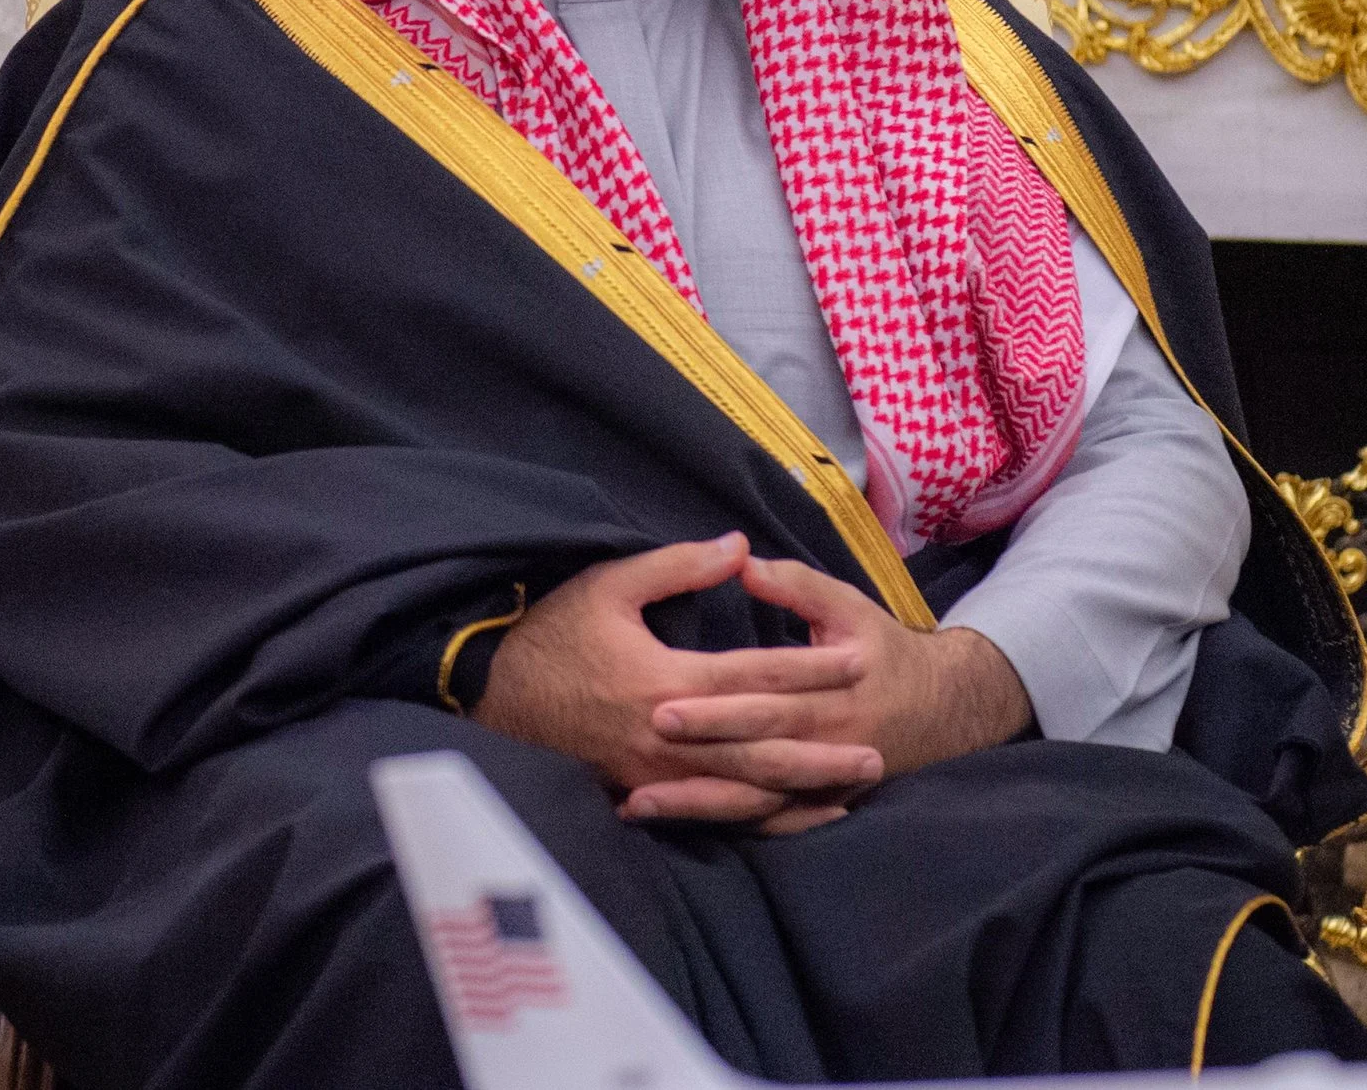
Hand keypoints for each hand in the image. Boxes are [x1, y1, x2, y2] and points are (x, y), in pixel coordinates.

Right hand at [474, 534, 883, 825]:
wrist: (489, 687)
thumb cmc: (552, 629)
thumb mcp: (611, 583)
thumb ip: (680, 566)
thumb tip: (740, 547)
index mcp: (666, 679)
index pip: (756, 674)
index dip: (811, 667)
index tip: (860, 660)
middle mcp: (667, 736)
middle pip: (760, 748)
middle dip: (822, 751)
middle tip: (877, 753)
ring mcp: (653, 773)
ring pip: (741, 792)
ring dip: (798, 792)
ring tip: (849, 791)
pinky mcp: (640, 792)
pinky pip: (708, 814)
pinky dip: (754, 819)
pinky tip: (788, 815)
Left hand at [647, 555, 1032, 827]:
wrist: (944, 709)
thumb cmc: (883, 649)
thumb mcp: (848, 606)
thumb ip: (796, 584)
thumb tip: (741, 561)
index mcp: (834, 690)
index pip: (765, 699)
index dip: (714, 705)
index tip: (661, 702)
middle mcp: (827, 742)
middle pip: (753, 752)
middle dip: (696, 753)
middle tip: (640, 748)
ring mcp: (820, 781)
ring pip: (753, 799)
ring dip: (696, 803)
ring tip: (637, 803)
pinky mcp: (813, 802)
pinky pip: (764, 821)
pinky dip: (719, 823)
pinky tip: (670, 822)